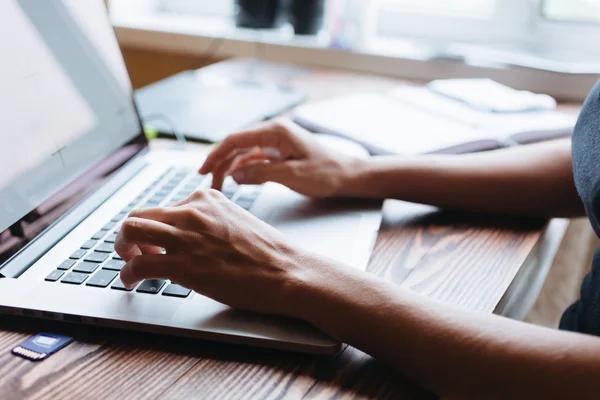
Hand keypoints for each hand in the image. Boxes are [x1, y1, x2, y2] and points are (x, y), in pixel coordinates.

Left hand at [114, 189, 312, 315]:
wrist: (285, 271)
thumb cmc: (268, 252)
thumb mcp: (238, 221)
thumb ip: (212, 221)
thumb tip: (194, 235)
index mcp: (207, 199)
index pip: (165, 207)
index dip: (156, 227)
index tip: (157, 241)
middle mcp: (191, 211)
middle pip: (140, 214)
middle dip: (131, 233)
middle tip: (134, 249)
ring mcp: (185, 236)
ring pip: (130, 231)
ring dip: (123, 248)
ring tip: (128, 262)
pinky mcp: (181, 264)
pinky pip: (137, 265)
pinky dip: (127, 274)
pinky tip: (131, 282)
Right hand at [200, 118, 360, 197]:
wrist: (347, 175)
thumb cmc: (326, 173)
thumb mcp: (293, 176)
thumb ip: (262, 174)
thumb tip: (234, 176)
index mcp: (276, 131)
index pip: (236, 139)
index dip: (216, 154)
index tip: (203, 170)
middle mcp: (273, 132)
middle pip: (236, 145)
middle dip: (219, 162)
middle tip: (207, 182)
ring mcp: (275, 142)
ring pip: (243, 153)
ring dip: (230, 167)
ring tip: (218, 185)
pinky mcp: (278, 153)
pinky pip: (254, 159)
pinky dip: (243, 170)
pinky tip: (236, 181)